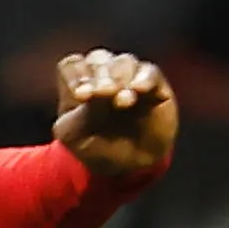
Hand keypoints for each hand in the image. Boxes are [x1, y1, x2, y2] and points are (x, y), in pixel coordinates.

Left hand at [53, 50, 177, 189]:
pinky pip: (150, 71)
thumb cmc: (97, 150)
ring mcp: (130, 78)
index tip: (80, 96)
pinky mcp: (155, 86)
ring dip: (121, 77)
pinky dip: (144, 78)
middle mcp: (104, 76)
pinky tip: (139, 90)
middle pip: (98, 59)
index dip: (76, 76)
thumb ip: (78, 114)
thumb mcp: (74, 138)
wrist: (130, 168)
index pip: (73, 65)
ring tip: (122, 101)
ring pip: (124, 61)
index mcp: (80, 85)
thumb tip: (96, 93)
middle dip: (100, 77)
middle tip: (103, 94)